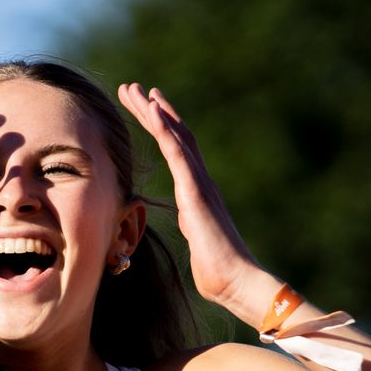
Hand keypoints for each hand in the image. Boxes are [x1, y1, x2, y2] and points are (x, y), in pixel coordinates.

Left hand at [117, 82, 262, 310]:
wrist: (237, 282)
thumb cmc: (218, 272)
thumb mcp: (197, 243)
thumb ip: (193, 227)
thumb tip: (190, 224)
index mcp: (198, 192)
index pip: (178, 151)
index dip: (161, 127)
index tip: (145, 107)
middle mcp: (201, 181)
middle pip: (176, 135)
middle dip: (153, 111)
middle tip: (133, 88)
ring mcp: (200, 184)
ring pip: (176, 137)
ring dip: (154, 111)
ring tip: (136, 90)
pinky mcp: (196, 191)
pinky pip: (178, 154)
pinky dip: (165, 130)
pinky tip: (152, 110)